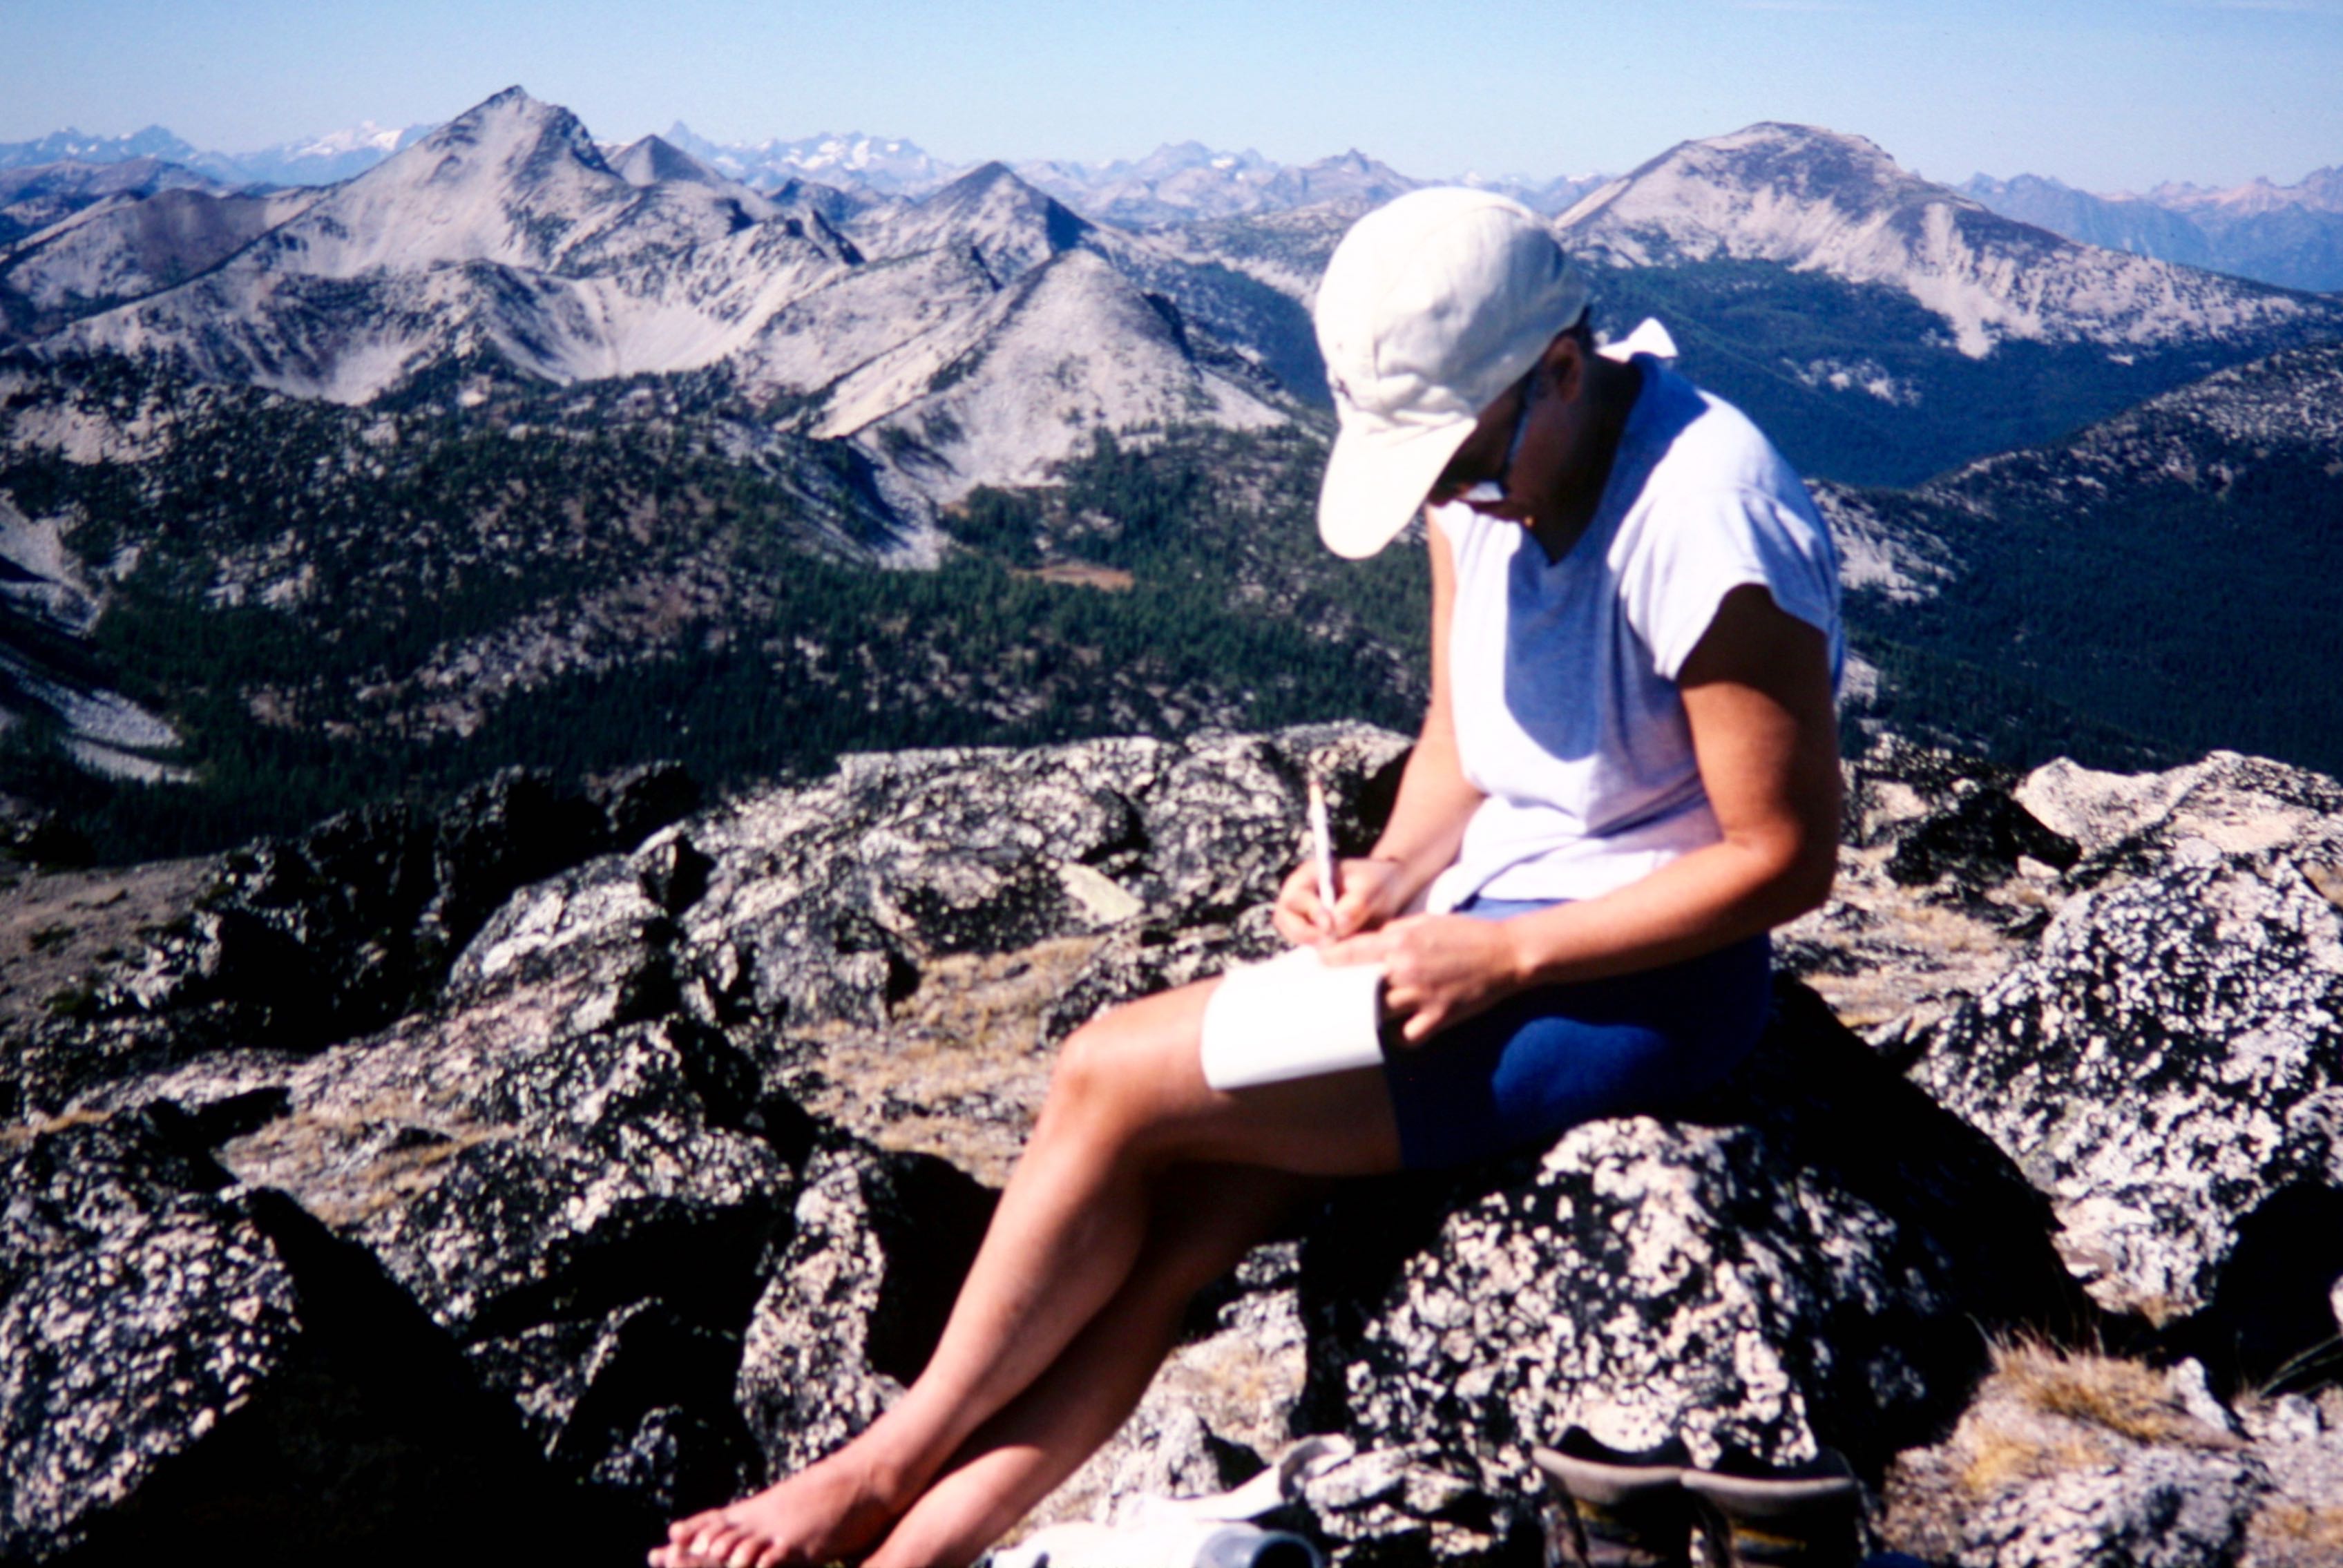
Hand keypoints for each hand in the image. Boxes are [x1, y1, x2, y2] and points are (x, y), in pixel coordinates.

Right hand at [1272, 856, 1407, 945]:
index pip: (1295, 897)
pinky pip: (1309, 945)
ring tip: (1338, 946)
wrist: (1390, 890)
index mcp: (1310, 874)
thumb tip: (1335, 926)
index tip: (1329, 925)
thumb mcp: (1372, 889)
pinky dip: (1321, 950)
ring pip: (1294, 935)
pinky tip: (1340, 952)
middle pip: (1284, 919)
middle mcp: (1301, 894)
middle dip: (1304, 934)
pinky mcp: (1314, 931)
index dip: (1309, 913)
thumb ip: (1355, 905)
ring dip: (1312, 944)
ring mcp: (1305, 914)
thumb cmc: (1379, 882)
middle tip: (1328, 943)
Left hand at [1321, 914, 1527, 1044]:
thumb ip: (1392, 931)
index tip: (1320, 967)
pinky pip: (1406, 1036)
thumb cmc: (1465, 933)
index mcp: (1399, 940)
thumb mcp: (1425, 920)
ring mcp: (1421, 995)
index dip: (1328, 961)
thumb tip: (1365, 941)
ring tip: (1367, 1014)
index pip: (1348, 953)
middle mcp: (1405, 968)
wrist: (1505, 953)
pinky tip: (1401, 1029)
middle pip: (1356, 987)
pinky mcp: (1438, 1016)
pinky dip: (1400, 1036)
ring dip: (1371, 1014)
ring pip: (1377, 1013)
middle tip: (1337, 996)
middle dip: (1344, 992)